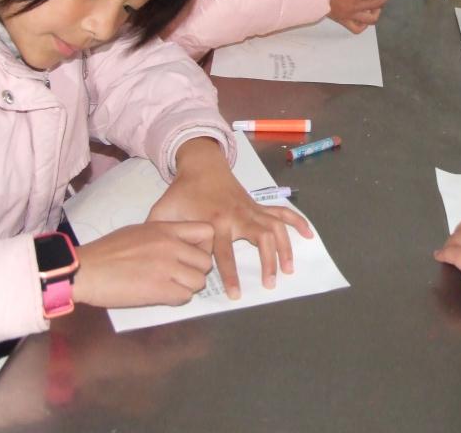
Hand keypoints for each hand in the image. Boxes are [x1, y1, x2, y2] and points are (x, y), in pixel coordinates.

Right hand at [72, 221, 213, 307]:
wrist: (86, 269)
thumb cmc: (108, 250)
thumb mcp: (140, 231)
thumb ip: (163, 236)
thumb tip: (178, 246)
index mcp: (166, 229)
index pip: (206, 232)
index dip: (204, 246)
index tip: (193, 254)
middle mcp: (171, 246)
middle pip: (206, 262)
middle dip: (196, 271)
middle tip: (181, 275)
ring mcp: (167, 268)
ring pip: (198, 282)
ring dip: (188, 287)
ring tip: (171, 286)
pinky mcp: (160, 290)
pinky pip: (184, 297)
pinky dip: (177, 299)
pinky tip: (162, 295)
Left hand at [148, 137, 313, 298]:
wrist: (200, 166)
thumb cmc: (181, 193)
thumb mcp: (164, 212)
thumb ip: (159, 234)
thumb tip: (152, 259)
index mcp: (214, 221)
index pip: (224, 253)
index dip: (230, 274)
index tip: (236, 295)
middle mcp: (237, 215)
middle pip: (260, 238)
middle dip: (267, 262)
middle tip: (270, 284)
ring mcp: (250, 209)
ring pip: (275, 227)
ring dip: (285, 248)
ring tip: (289, 269)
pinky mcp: (258, 205)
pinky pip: (281, 212)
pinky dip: (296, 222)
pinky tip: (309, 235)